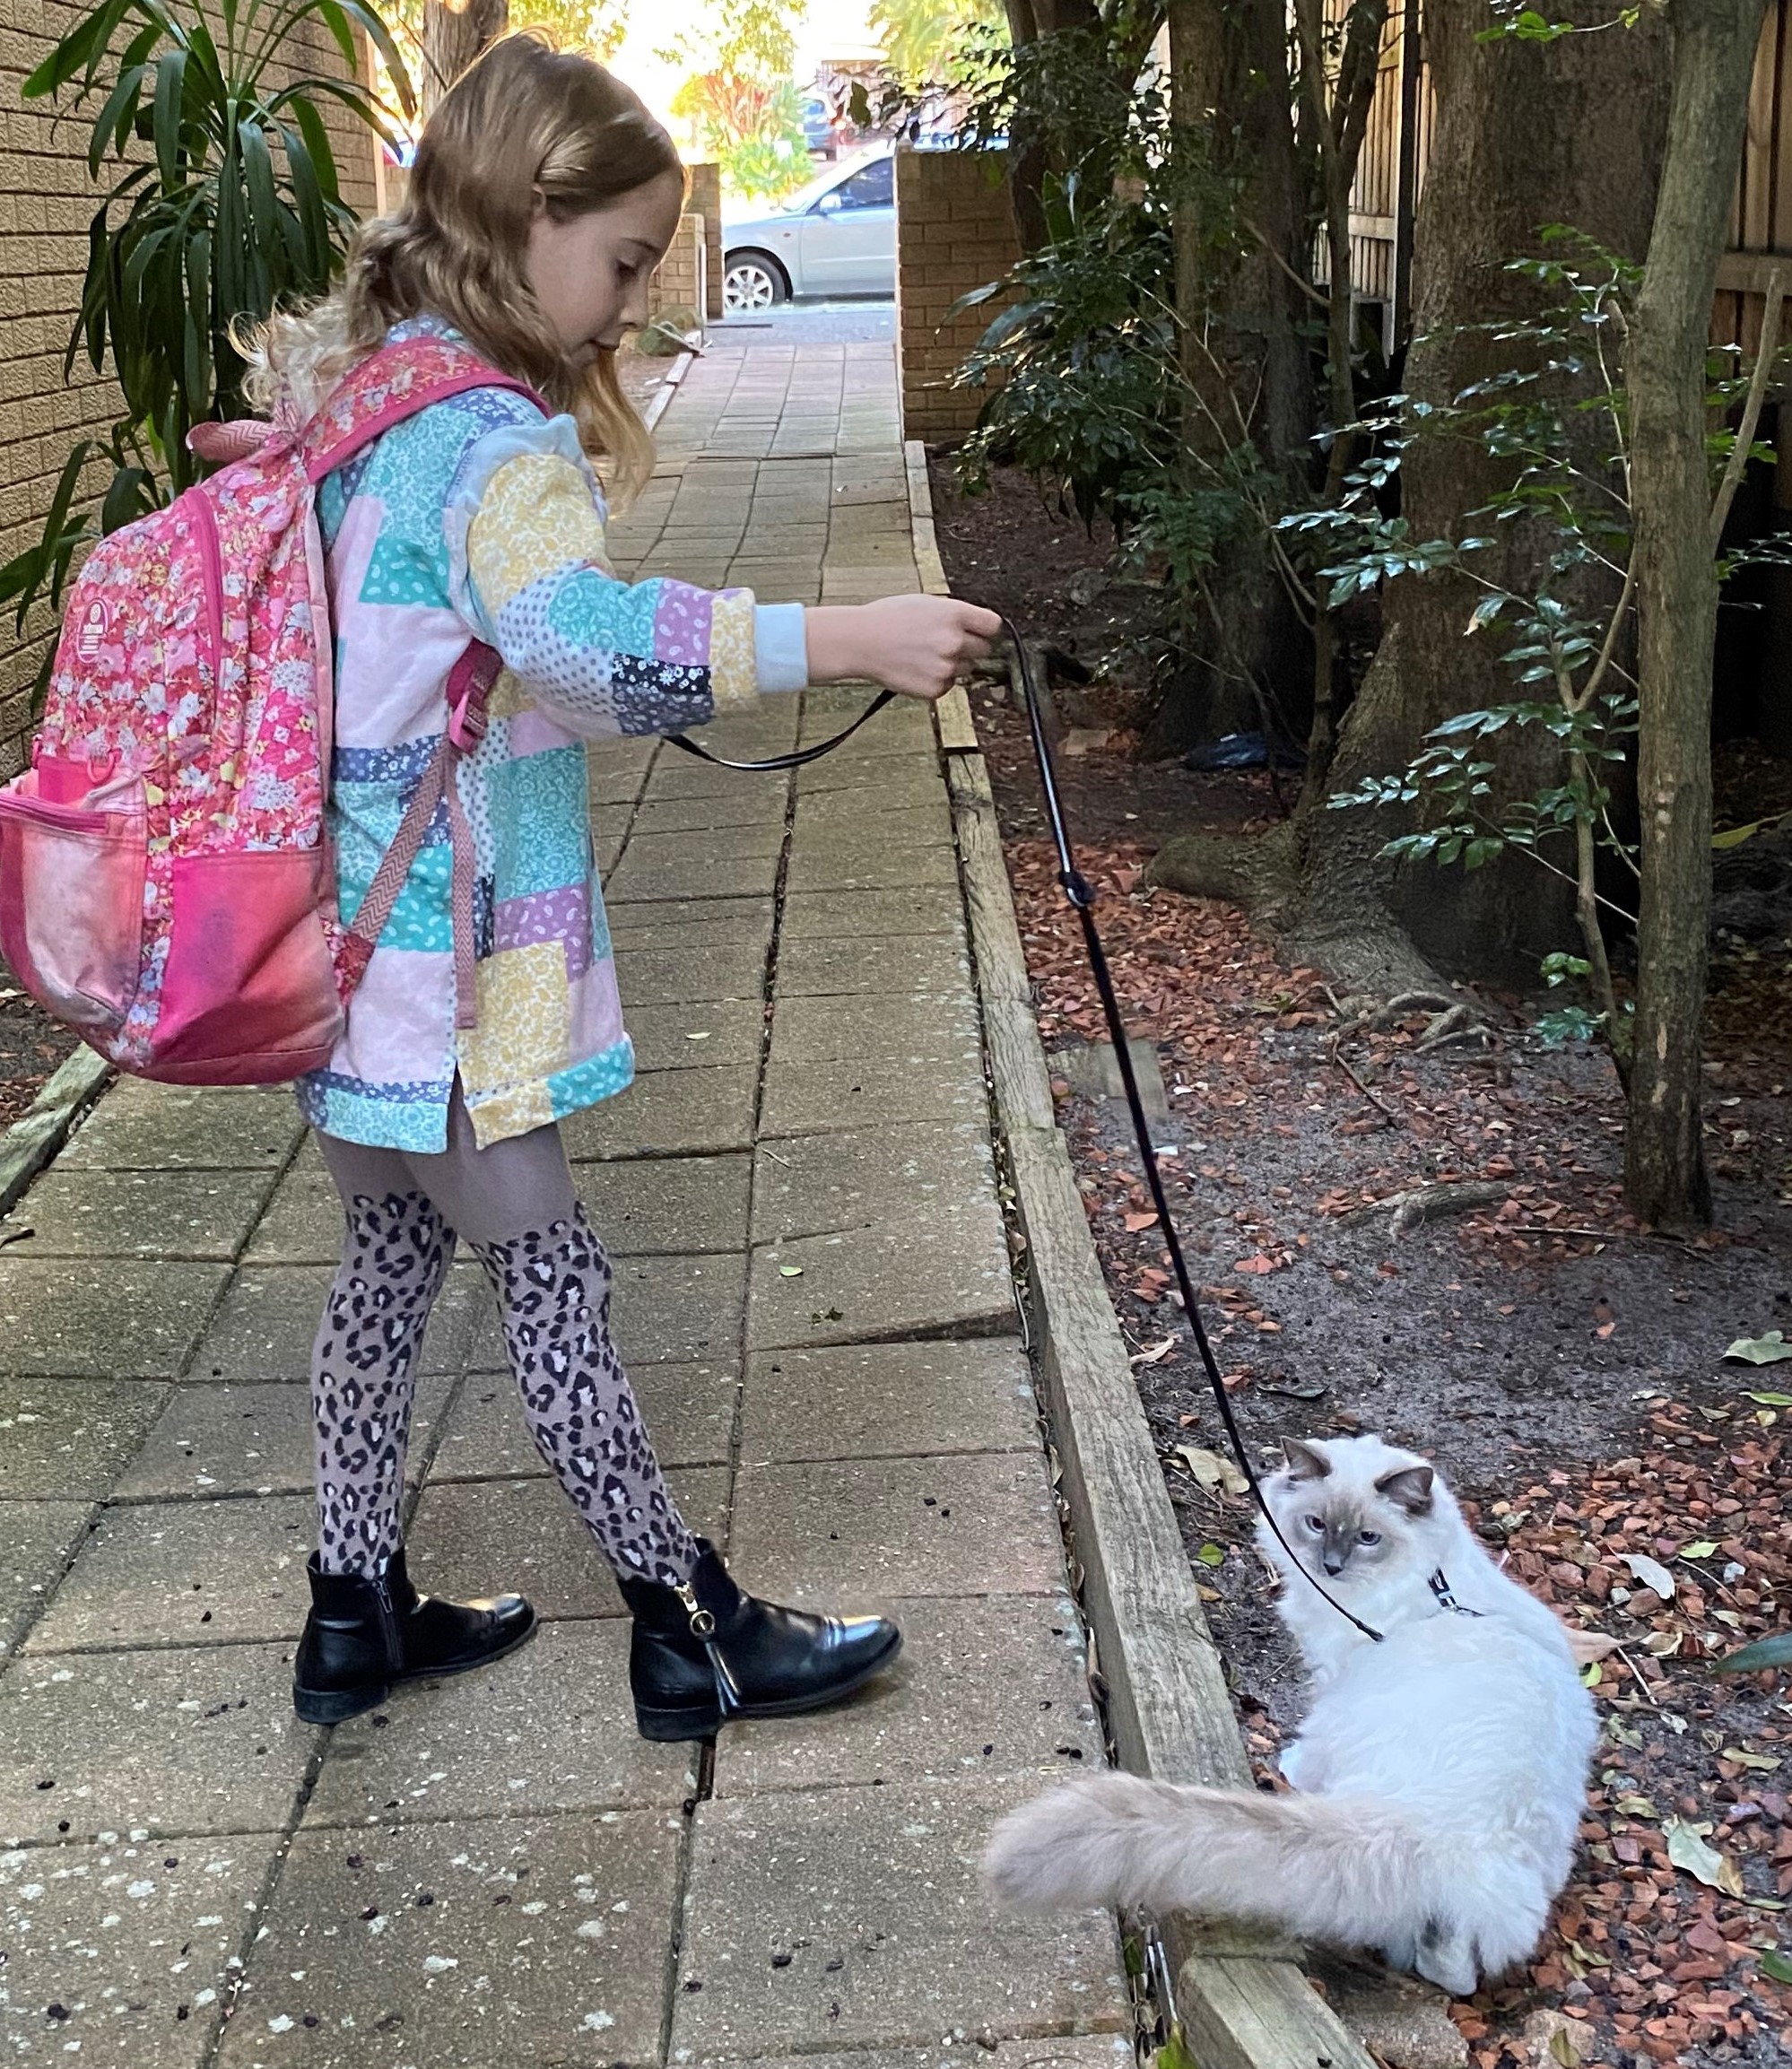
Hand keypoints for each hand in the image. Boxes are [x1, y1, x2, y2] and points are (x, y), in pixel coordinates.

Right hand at [805, 594, 1002, 700]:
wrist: (860, 642)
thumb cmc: (888, 619)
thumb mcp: (925, 603)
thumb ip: (954, 614)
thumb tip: (974, 624)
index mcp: (954, 615)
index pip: (992, 626)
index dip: (984, 629)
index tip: (978, 632)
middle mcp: (954, 641)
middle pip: (983, 650)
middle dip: (969, 647)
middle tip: (945, 644)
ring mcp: (946, 667)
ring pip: (966, 669)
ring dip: (952, 665)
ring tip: (924, 655)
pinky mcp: (935, 688)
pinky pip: (948, 685)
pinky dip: (936, 680)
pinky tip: (917, 668)